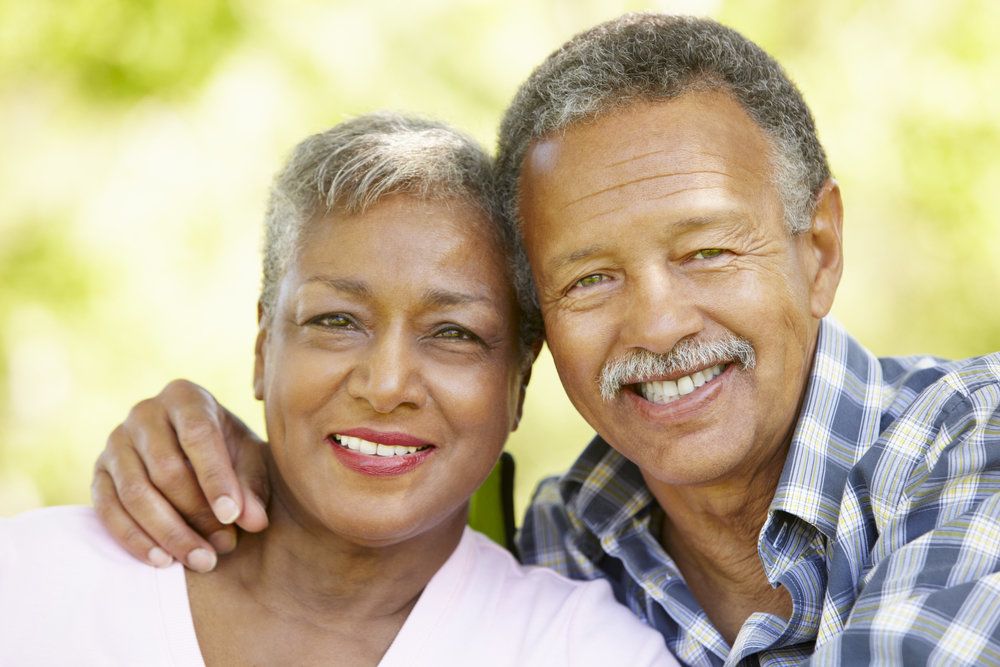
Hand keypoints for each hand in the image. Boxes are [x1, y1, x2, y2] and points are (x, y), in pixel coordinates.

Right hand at [92, 379, 269, 571]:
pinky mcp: (99, 474)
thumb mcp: (250, 460)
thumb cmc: (230, 452)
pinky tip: (163, 560)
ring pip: (136, 493)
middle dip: (197, 513)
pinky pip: (108, 510)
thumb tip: (253, 522)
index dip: (215, 478)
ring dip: (169, 533)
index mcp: (185, 397)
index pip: (198, 435)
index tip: (232, 517)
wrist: (194, 452)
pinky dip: (135, 539)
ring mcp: (115, 442)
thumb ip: (253, 488)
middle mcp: (144, 413)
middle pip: (165, 468)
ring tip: (202, 559)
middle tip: (224, 546)